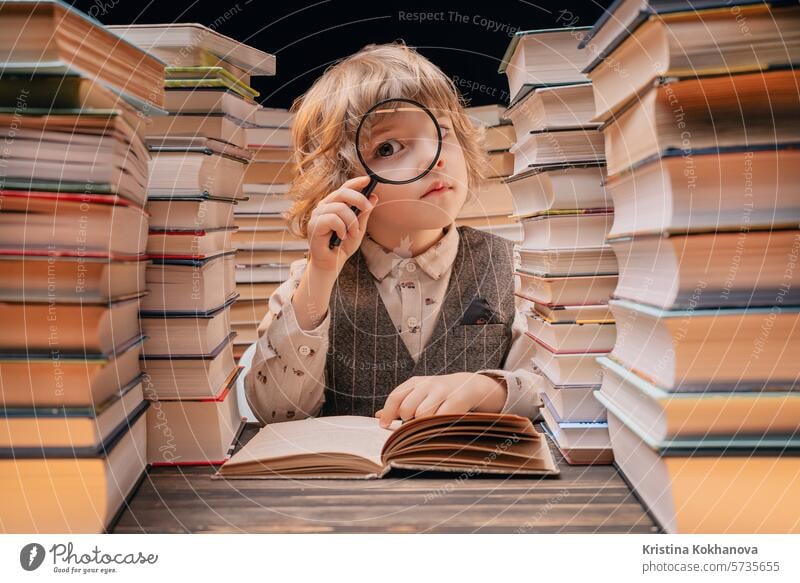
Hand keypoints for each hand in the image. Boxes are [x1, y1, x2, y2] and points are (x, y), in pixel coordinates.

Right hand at [306, 175, 376, 274]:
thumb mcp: (359, 229)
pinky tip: (341, 237)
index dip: (356, 182)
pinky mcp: (314, 224)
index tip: (368, 180)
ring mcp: (318, 214)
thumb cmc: (343, 246)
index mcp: (334, 204)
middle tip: (368, 209)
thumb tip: (374, 197)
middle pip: (342, 193)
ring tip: (352, 234)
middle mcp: (325, 206)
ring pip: (340, 208)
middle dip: (359, 199)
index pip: (344, 188)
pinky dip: (342, 228)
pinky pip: (333, 219)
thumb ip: (364, 214)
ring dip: (351, 222)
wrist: (332, 263)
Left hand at [375, 373, 507, 427]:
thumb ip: (399, 403)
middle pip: (407, 408)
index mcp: (415, 382)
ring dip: (423, 423)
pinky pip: (439, 418)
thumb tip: (378, 416)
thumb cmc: (438, 393)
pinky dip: (436, 425)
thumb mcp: (418, 393)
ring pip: (422, 415)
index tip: (383, 426)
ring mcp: (442, 391)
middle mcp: (427, 384)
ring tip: (429, 422)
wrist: (468, 385)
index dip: (387, 413)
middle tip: (414, 422)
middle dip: (407, 419)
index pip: (395, 397)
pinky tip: (438, 425)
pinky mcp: (455, 400)